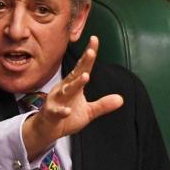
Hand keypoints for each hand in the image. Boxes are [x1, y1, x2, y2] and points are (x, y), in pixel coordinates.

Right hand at [21, 36, 123, 159]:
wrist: (48, 129)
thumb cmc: (67, 117)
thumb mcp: (89, 111)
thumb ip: (103, 105)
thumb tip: (121, 99)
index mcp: (73, 85)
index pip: (83, 67)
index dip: (89, 54)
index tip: (95, 39)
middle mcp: (64, 88)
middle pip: (75, 74)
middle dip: (83, 63)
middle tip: (91, 52)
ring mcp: (56, 100)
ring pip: (66, 90)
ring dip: (75, 84)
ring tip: (85, 77)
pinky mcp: (51, 112)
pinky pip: (57, 111)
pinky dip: (62, 111)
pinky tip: (67, 111)